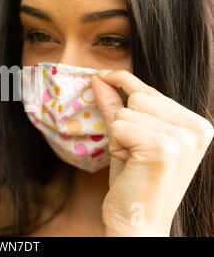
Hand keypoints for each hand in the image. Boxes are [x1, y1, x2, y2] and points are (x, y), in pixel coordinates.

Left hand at [92, 70, 213, 235]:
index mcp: (196, 124)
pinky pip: (120, 126)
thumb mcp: (127, 138)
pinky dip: (116, 145)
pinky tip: (131, 165)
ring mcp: (183, 138)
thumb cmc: (134, 181)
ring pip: (127, 111)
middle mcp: (197, 128)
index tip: (104, 74)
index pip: (150, 91)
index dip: (124, 84)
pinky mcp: (163, 148)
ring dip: (120, 137)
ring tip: (133, 160)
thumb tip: (100, 78)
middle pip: (138, 96)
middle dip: (124, 122)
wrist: (138, 222)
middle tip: (132, 153)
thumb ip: (116, 106)